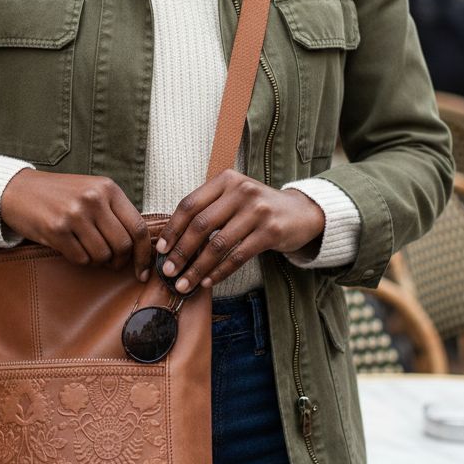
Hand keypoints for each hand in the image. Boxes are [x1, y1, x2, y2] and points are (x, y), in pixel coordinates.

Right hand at [0, 169, 152, 279]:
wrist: (17, 189)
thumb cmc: (59, 194)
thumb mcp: (91, 191)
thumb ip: (114, 212)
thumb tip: (139, 247)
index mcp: (108, 188)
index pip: (138, 227)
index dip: (144, 254)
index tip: (144, 271)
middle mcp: (94, 199)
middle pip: (122, 245)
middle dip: (119, 260)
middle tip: (110, 262)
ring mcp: (75, 214)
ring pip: (102, 255)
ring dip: (97, 260)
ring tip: (86, 249)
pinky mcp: (56, 229)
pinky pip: (80, 258)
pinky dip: (79, 259)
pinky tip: (70, 247)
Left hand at [154, 171, 324, 293]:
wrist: (301, 212)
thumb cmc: (259, 208)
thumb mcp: (234, 197)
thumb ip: (209, 209)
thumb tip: (173, 239)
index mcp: (226, 180)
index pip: (190, 205)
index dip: (173, 229)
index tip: (161, 249)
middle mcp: (241, 191)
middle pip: (201, 225)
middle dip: (181, 252)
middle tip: (168, 271)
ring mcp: (258, 211)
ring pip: (218, 244)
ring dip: (198, 268)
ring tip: (184, 283)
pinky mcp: (271, 231)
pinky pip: (238, 256)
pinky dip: (220, 271)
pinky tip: (208, 282)